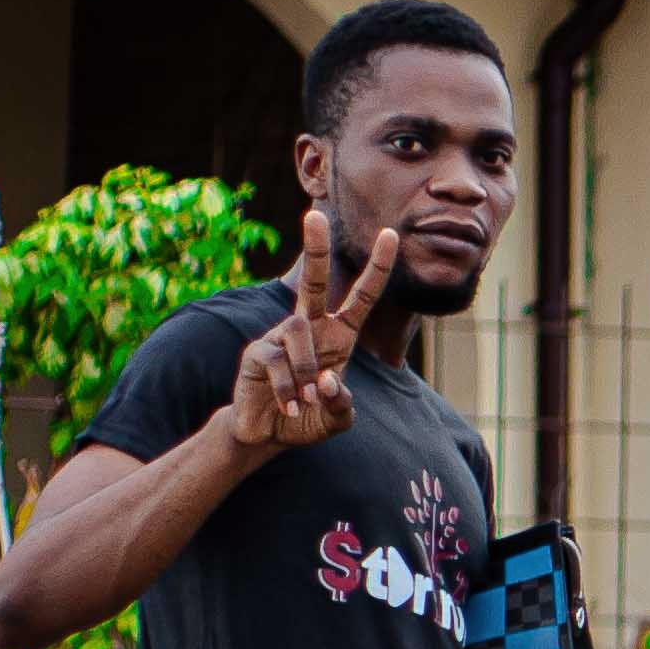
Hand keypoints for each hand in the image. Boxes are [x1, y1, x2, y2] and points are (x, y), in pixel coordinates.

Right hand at [225, 210, 392, 455]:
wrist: (267, 433)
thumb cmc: (307, 418)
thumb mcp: (337, 418)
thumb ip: (343, 404)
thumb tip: (329, 382)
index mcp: (338, 336)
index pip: (362, 297)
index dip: (377, 268)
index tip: (392, 234)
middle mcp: (309, 329)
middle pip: (313, 283)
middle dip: (314, 250)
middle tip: (315, 215)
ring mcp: (280, 337)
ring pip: (299, 334)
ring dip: (308, 371)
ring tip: (306, 399)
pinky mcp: (257, 352)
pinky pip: (277, 361)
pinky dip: (289, 389)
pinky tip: (289, 406)